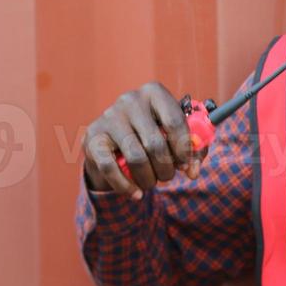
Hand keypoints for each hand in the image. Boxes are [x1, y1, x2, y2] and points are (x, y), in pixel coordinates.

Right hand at [82, 82, 199, 197]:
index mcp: (154, 92)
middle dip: (166, 167)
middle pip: (155, 143)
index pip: (174, 122)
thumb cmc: (153, 135)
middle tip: (167, 177)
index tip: (186, 166)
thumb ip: (192, 150)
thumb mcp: (176, 136)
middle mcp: (130, 100)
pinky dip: (126, 186)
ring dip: (148, 178)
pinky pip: (110, 168)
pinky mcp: (92, 137)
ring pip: (135, 157)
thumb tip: (192, 171)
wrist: (114, 140)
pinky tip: (136, 193)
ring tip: (152, 183)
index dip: (184, 149)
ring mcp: (109, 117)